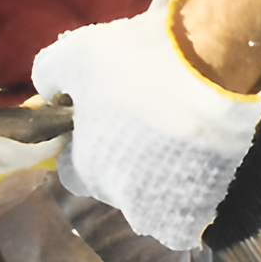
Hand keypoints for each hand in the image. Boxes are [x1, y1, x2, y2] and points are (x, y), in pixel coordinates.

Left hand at [30, 0, 260, 250]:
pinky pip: (191, 205)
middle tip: (138, 123)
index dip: (83, 147)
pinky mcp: (211, 197)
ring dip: (158, 174)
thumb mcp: (72, 55)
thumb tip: (49, 95)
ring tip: (171, 134)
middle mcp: (128, 197)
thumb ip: (49, 78)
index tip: (100, 123)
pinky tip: (195, 152)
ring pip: (155, 196)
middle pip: (116, 185)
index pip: (73, 173)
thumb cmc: (133, 61)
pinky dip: (190, 185)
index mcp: (88, 169)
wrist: (211, 62)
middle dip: (120, 161)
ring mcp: (172, 202)